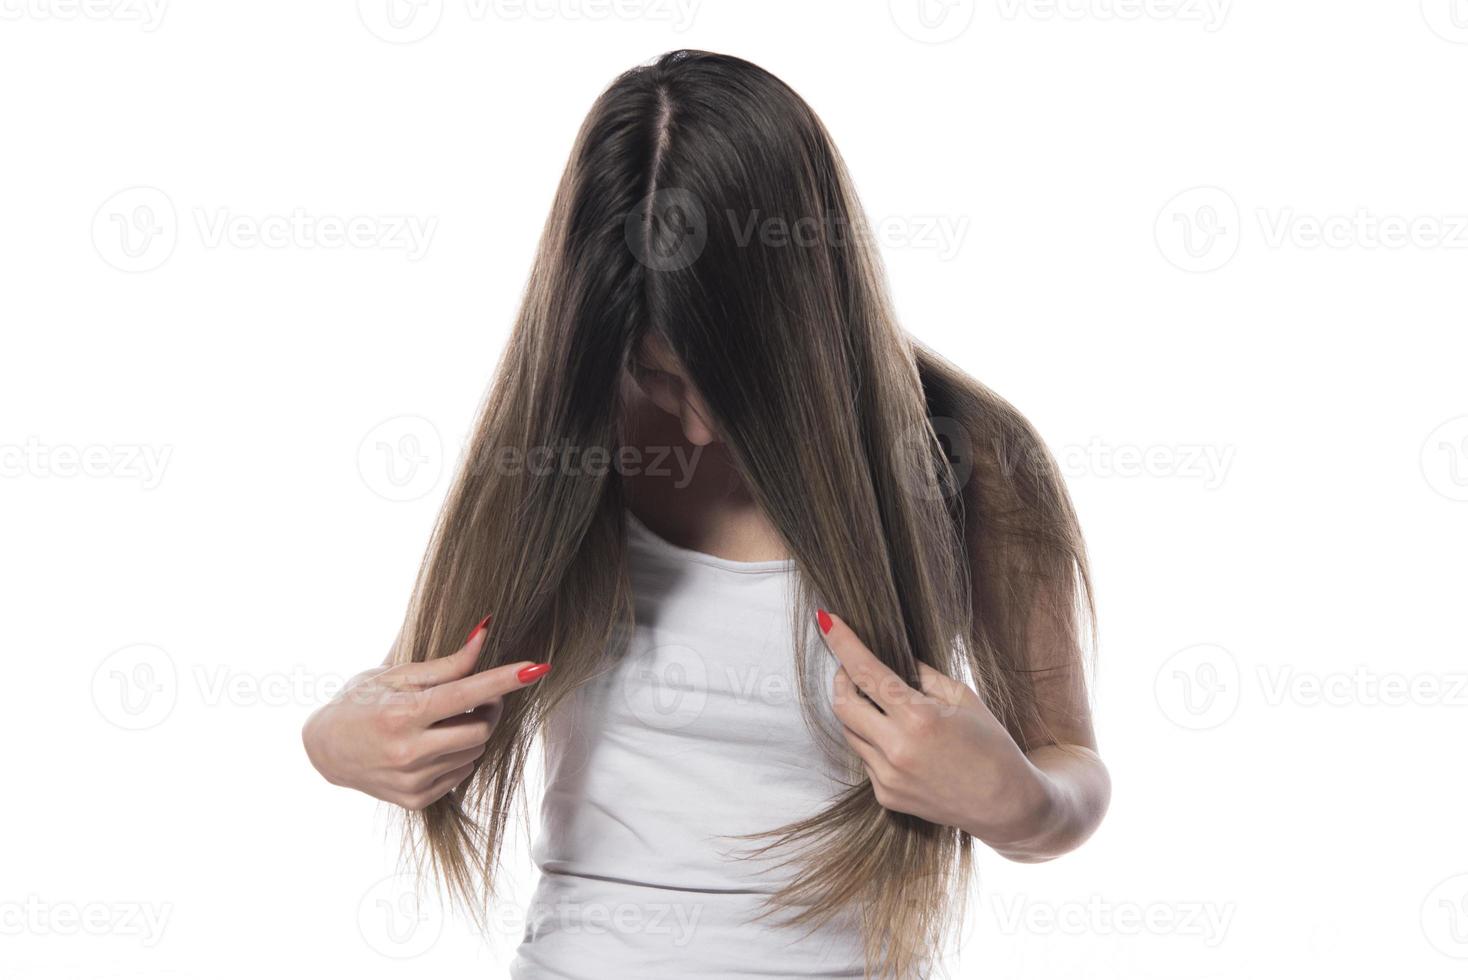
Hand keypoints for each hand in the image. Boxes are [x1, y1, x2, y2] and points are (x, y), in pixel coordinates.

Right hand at [301, 617, 550, 809]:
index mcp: (402, 715)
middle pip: (481, 727)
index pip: (466, 694)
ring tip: (442, 721)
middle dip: (488, 707)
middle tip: (474, 694)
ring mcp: (413, 781)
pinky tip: (432, 746)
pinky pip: (461, 772)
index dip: (504, 680)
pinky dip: (457, 755)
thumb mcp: (397, 676)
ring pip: (475, 751)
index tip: (537, 667)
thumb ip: (446, 665)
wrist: (325, 751)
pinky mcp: (416, 800)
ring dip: (471, 731)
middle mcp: (408, 752)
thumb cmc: (361, 703)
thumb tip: (484, 635)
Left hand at [817, 609, 1055, 849]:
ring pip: (850, 732)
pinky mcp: (885, 795)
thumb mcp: (962, 697)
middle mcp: (896, 749)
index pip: (866, 672)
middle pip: (842, 704)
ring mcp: (888, 777)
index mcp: (919, 718)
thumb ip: (920, 675)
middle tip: (854, 668)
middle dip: (842, 679)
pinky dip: (875, 741)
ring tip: (888, 707)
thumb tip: (888, 655)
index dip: (842, 643)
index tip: (826, 620)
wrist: (1005, 805)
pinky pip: (865, 757)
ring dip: (859, 712)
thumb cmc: (990, 745)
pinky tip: (904, 744)